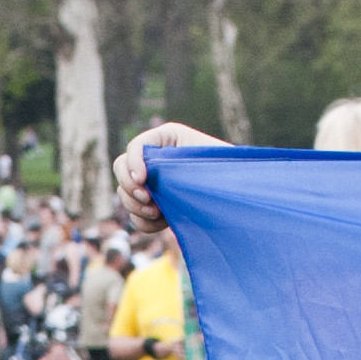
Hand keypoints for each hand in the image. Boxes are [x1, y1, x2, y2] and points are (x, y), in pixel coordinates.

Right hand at [110, 121, 227, 234]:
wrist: (240, 193)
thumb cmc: (229, 169)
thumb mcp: (206, 157)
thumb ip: (175, 161)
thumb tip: (147, 176)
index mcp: (166, 138)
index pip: (136, 146)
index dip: (133, 163)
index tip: (143, 179)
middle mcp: (155, 158)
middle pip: (121, 167)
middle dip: (130, 186)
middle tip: (148, 200)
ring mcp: (152, 183)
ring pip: (124, 193)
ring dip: (135, 205)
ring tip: (156, 212)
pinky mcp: (155, 204)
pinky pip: (135, 214)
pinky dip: (143, 220)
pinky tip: (161, 221)